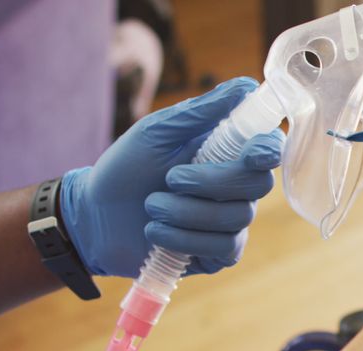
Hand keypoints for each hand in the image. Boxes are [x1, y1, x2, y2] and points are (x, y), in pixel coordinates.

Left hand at [60, 77, 284, 276]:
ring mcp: (230, 222)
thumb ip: (201, 111)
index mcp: (226, 152)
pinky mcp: (218, 254)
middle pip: (258, 184)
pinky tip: (155, 233)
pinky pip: (222, 247)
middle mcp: (237, 187)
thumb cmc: (125, 168)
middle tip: (170, 178)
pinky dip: (183, 238)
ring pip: (236, 218)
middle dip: (212, 182)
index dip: (269, 150)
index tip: (253, 153)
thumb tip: (246, 85)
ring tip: (151, 207)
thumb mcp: (156, 132)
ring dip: (186, 212)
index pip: (269, 148)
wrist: (94, 217)